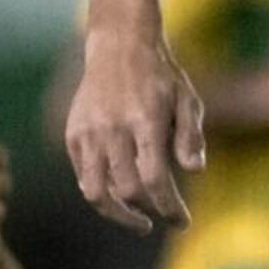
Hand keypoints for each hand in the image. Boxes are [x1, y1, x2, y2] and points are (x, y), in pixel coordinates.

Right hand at [66, 16, 204, 231]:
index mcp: (144, 121)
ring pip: (95, 192)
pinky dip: (101, 193)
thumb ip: (191, 137)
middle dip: (147, 213)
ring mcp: (88, 132)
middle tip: (162, 219)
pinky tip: (119, 195)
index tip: (183, 223)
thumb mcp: (187, 100)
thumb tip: (195, 171)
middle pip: (126, 190)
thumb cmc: (160, 77)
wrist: (119, 45)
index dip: (169, 208)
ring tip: (137, 220)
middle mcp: (112, 129)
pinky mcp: (74, 134)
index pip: (154, 179)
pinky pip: (84, 176)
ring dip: (117, 214)